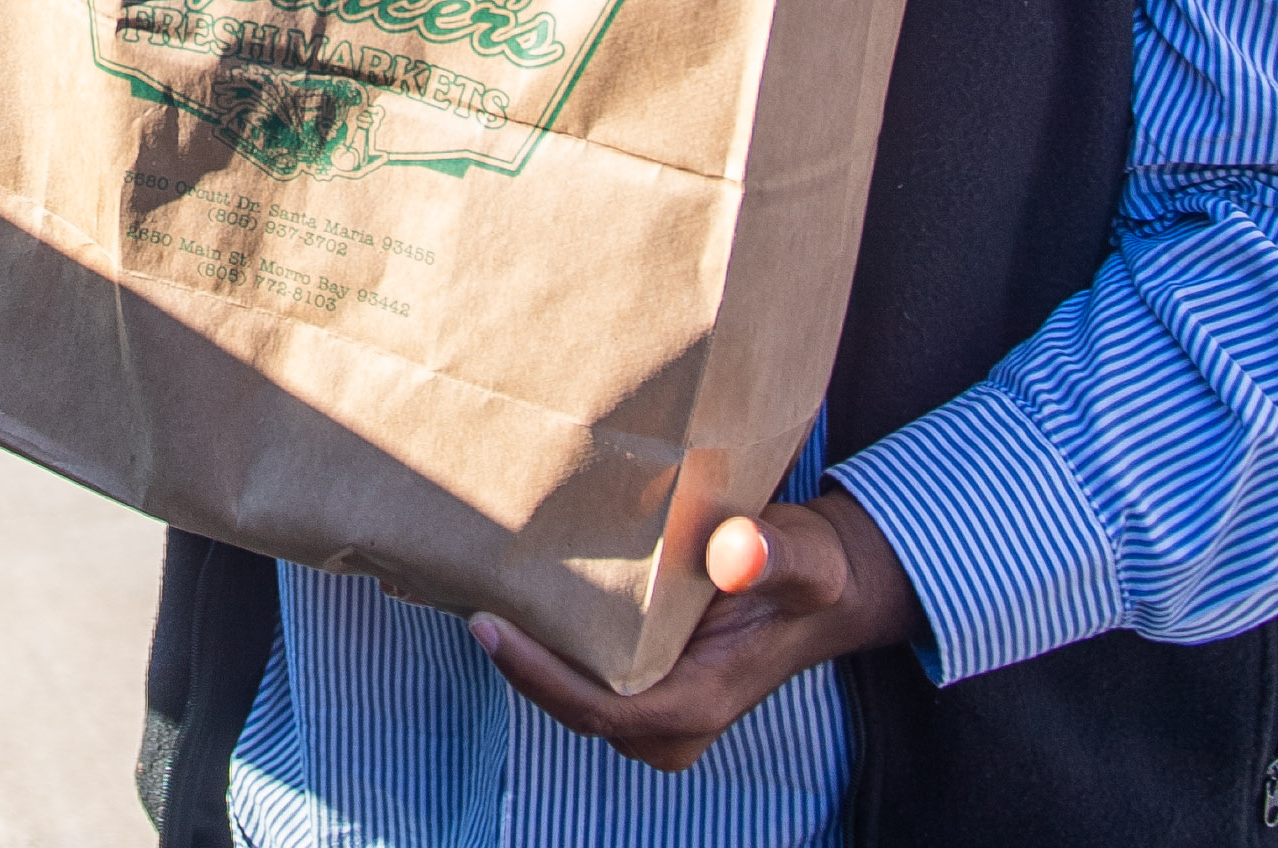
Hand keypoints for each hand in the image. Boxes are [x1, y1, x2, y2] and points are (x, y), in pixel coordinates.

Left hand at [469, 485, 917, 772]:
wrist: (820, 589)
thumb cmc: (808, 574)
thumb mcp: (804, 560)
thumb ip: (772, 557)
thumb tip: (737, 554)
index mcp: (696, 705)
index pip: (598, 708)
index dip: (538, 674)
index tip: (488, 625)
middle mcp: (665, 723)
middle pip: (566, 701)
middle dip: (512, 656)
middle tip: (457, 587)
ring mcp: (648, 707)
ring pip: (565, 687)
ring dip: (521, 645)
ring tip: (467, 581)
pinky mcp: (637, 682)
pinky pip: (576, 670)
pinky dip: (542, 636)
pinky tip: (507, 587)